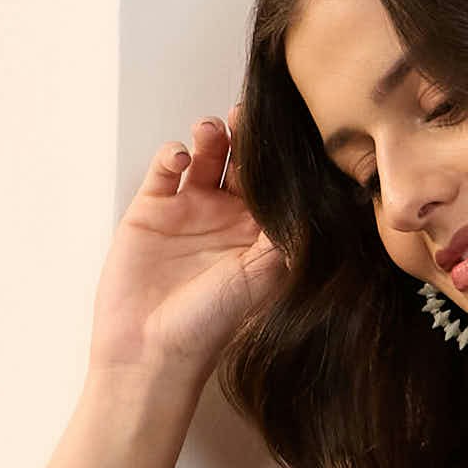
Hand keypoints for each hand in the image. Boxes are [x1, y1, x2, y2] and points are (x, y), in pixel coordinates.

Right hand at [85, 112, 285, 391]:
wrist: (150, 352)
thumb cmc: (210, 325)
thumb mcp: (263, 275)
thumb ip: (287, 232)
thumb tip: (317, 192)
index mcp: (258, 233)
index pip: (273, 180)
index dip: (277, 154)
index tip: (282, 129)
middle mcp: (226, 218)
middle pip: (240, 158)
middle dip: (244, 134)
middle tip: (246, 115)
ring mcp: (188, 211)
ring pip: (204, 155)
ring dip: (209, 135)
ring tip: (211, 130)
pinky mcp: (151, 210)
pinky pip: (164, 169)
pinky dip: (171, 154)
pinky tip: (178, 158)